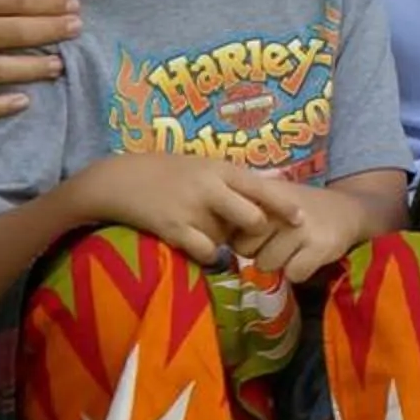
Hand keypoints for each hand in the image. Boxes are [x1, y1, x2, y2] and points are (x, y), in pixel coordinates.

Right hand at [65, 154, 274, 268]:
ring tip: (206, 232)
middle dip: (255, 232)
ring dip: (225, 243)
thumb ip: (232, 179)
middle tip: (248, 237)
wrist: (118, 180)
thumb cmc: (166, 171)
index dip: (284, 206)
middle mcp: (211, 187)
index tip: (301, 219)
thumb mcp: (203, 165)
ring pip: (228, 239)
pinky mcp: (174, 229)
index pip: (262, 188)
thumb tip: (274, 185)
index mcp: (220, 169)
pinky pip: (205, 251)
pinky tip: (194, 244)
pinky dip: (206, 254)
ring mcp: (192, 209)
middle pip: (253, 219)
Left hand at [228, 175, 377, 285]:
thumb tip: (209, 232)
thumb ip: (244, 209)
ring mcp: (301, 230)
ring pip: (267, 265)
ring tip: (294, 249)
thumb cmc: (301, 207)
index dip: (242, 236)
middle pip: (246, 251)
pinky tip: (307, 258)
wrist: (349, 209)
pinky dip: (299, 272)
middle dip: (258, 252)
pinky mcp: (319, 247)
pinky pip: (293, 274)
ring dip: (279, 264)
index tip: (257, 234)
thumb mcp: (273, 198)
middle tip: (277, 243)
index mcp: (264, 196)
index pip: (232, 229)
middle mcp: (279, 211)